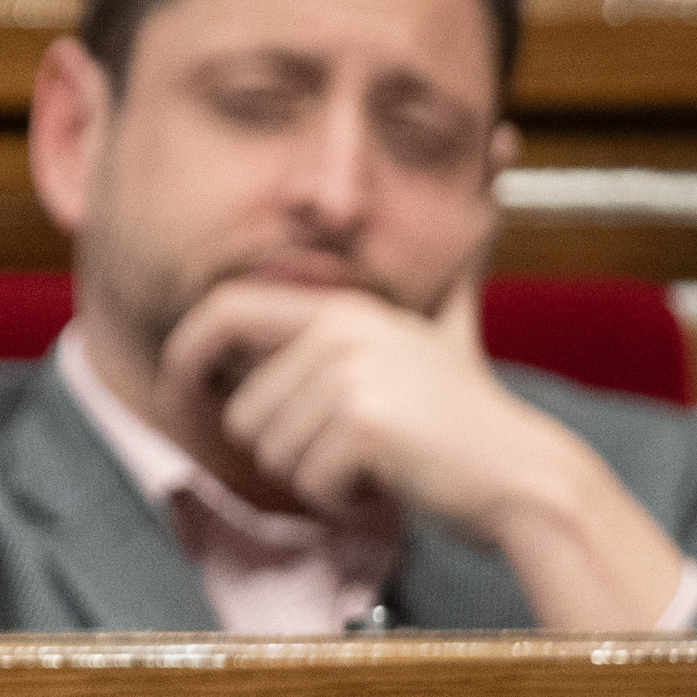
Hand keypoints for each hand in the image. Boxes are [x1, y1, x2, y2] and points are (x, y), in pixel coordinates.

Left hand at [159, 277, 537, 531]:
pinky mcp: (363, 425)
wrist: (522, 474)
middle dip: (286, 450)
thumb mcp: (446, 334)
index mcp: (343, 311)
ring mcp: (353, 376)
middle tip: (352, 449)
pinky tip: (389, 481)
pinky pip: (307, 483)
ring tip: (379, 460)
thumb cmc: (469, 420)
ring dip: (318, 477)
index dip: (184, 353)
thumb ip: (444, 281)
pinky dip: (342, 500)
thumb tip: (490, 196)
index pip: (225, 311)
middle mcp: (343, 332)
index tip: (173, 390)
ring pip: (271, 454)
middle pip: (244, 412)